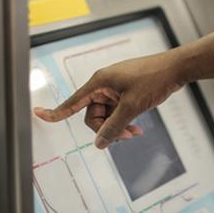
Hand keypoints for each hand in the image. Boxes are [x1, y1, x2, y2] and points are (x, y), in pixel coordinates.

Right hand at [33, 52, 183, 149]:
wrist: (176, 69)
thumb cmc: (154, 78)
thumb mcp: (132, 106)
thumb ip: (114, 126)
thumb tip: (100, 143)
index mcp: (100, 82)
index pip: (72, 102)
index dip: (55, 111)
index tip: (37, 113)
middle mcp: (104, 84)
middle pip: (92, 115)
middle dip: (106, 128)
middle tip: (126, 135)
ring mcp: (115, 88)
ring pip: (106, 116)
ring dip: (117, 127)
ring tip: (135, 133)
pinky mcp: (126, 92)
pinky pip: (117, 112)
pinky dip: (124, 121)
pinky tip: (137, 128)